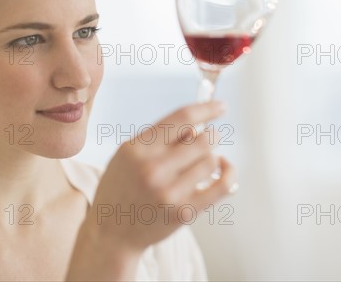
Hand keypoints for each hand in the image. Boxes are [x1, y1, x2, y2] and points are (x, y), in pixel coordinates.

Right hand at [87, 100, 235, 252]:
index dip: (206, 109)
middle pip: (202, 139)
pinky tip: (223, 169)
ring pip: (211, 160)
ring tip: (205, 160)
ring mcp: (169, 192)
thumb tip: (197, 126)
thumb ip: (159, 139)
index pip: (181, 118)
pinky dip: (228, 173)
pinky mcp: (183, 212)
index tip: (221, 106)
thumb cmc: (122, 188)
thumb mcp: (128, 155)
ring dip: (213, 157)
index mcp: (137, 149)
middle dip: (212, 136)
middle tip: (211, 138)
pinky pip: (220, 186)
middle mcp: (153, 169)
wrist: (112, 234)